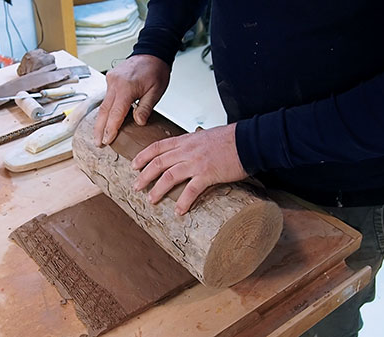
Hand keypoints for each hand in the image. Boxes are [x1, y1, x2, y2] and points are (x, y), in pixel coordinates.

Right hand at [94, 54, 170, 145]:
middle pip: (104, 111)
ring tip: (98, 135)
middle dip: (99, 129)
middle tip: (98, 143)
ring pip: (103, 105)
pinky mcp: (110, 79)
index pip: (116, 113)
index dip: (110, 128)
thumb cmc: (156, 70)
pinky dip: (105, 110)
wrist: (152, 52)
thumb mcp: (156, 91)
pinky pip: (106, 97)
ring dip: (100, 121)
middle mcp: (115, 83)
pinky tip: (104, 120)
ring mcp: (111, 80)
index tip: (107, 140)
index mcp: (126, 87)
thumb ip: (145, 108)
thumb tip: (139, 122)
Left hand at [131, 124, 247, 214]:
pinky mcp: (208, 174)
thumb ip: (194, 142)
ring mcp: (197, 162)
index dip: (143, 156)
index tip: (133, 165)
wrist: (249, 141)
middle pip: (158, 163)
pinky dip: (183, 201)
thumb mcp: (206, 136)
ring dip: (158, 189)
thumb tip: (188, 147)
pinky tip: (179, 211)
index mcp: (186, 140)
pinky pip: (191, 190)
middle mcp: (187, 150)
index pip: (158, 147)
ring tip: (151, 200)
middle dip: (144, 175)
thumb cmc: (231, 139)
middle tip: (136, 186)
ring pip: (169, 176)